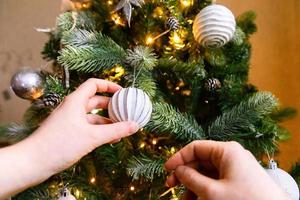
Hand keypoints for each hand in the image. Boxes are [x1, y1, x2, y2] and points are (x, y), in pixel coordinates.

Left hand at [0, 78, 138, 197]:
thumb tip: (134, 126)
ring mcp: (70, 120)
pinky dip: (99, 130)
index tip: (123, 93)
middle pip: (95, 100)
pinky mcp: (68, 132)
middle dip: (111, 106)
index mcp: (75, 101)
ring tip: (122, 128)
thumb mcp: (92, 137)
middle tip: (125, 111)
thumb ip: (115, 130)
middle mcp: (72, 108)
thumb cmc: (59, 144)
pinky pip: (88, 127)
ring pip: (92, 116)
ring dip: (107, 121)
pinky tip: (110, 139)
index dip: (109, 86)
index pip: (94, 84)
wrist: (33, 162)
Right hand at [165, 140, 290, 199]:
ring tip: (185, 199)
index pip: (196, 147)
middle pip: (200, 160)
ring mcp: (235, 168)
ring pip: (207, 172)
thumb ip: (192, 179)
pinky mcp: (239, 180)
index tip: (167, 170)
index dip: (179, 157)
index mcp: (226, 151)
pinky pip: (216, 180)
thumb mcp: (212, 191)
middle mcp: (231, 156)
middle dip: (185, 174)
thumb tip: (178, 170)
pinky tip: (197, 199)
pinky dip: (205, 189)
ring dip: (194, 185)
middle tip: (171, 186)